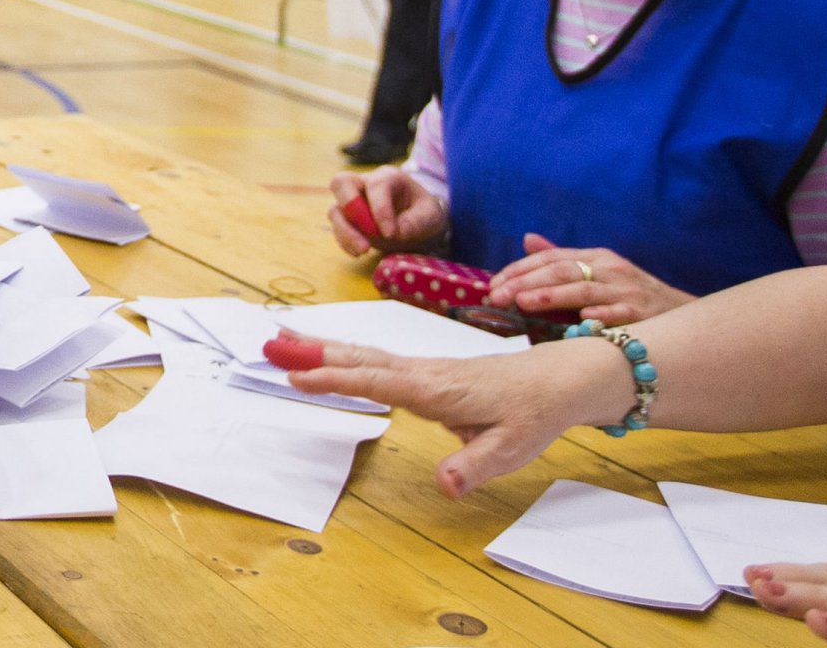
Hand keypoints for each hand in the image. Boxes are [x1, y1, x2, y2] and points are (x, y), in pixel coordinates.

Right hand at [265, 331, 634, 496]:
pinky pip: (375, 358)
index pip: (376, 381)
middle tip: (268, 343)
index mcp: (436, 390)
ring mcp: (422, 369)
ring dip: (321, 347)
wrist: (558, 379)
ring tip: (282, 339)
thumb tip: (444, 487)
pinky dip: (344, 352)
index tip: (296, 377)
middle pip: (358, 358)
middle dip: (312, 352)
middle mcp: (422, 373)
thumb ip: (473, 466)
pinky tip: (330, 353)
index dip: (334, 378)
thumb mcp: (511, 447)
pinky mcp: (425, 371)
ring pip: (363, 354)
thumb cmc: (534, 412)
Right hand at [325, 166, 447, 256]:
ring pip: (335, 210)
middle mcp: (364, 184)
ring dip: (345, 231)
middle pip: (341, 183)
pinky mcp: (347, 221)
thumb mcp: (431, 215)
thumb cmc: (423, 214)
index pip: (376, 186)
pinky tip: (358, 253)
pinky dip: (345, 242)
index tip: (391, 233)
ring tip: (363, 250)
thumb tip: (398, 232)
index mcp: (387, 177)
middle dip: (350, 207)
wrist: (417, 224)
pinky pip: (337, 229)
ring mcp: (352, 202)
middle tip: (368, 232)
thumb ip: (417, 221)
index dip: (380, 209)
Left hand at [483, 234, 691, 324]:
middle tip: (498, 296)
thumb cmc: (631, 294)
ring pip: (585, 291)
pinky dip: (601, 316)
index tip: (493, 284)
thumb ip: (563, 259)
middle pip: (562, 271)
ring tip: (525, 302)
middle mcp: (610, 269)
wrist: (684, 313)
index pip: (550, 258)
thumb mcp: (599, 270)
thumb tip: (527, 239)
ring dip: (553, 296)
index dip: (520, 269)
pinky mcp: (645, 314)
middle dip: (526, 283)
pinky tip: (583, 320)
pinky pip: (621, 314)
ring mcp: (628, 291)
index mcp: (596, 257)